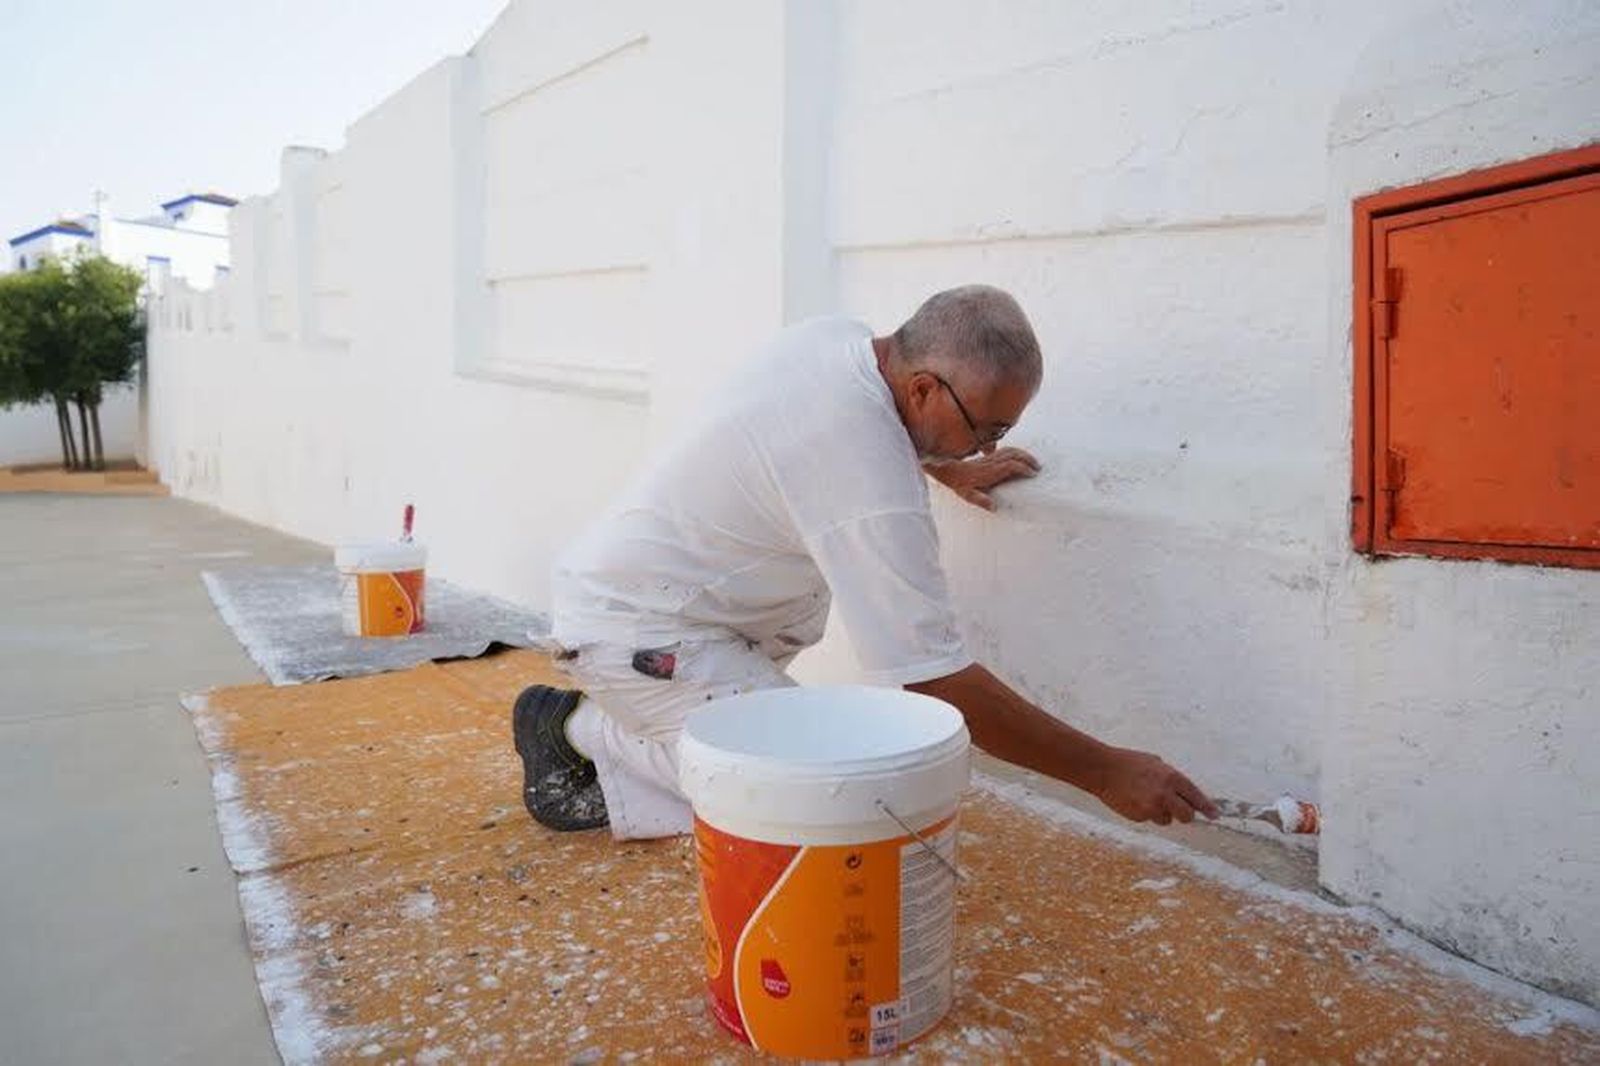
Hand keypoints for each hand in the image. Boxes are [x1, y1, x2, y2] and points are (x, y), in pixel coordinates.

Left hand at [923, 447, 1040, 510]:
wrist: (948, 468)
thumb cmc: (959, 483)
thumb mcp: (967, 495)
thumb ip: (980, 500)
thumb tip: (994, 507)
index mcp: (989, 472)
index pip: (1010, 466)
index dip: (1023, 468)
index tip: (1032, 474)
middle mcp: (991, 463)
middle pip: (1013, 455)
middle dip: (1028, 460)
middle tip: (1038, 468)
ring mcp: (990, 457)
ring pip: (1010, 451)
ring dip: (1023, 454)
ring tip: (1033, 462)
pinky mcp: (988, 456)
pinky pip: (1006, 450)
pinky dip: (1016, 452)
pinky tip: (1021, 457)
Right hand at [1095, 747, 1217, 825]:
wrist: (1103, 770)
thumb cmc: (1127, 762)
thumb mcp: (1155, 763)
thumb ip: (1170, 777)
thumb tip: (1181, 791)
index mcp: (1172, 777)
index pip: (1196, 797)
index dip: (1207, 808)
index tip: (1214, 815)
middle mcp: (1165, 794)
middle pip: (1187, 816)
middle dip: (1184, 815)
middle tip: (1177, 810)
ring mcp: (1152, 807)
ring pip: (1166, 819)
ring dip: (1160, 813)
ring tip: (1144, 798)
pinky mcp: (1140, 816)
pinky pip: (1149, 818)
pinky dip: (1144, 813)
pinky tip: (1133, 800)